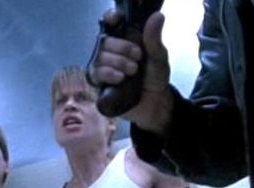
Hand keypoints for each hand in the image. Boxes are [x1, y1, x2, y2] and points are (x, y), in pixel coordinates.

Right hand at [89, 9, 172, 131]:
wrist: (156, 104)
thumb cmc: (155, 78)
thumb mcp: (158, 57)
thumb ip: (154, 39)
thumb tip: (158, 17)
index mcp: (124, 40)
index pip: (111, 23)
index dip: (111, 18)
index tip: (116, 19)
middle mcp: (111, 52)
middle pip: (104, 41)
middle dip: (121, 48)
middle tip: (138, 57)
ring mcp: (104, 68)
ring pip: (99, 57)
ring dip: (117, 62)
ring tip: (132, 71)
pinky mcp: (100, 84)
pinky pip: (95, 75)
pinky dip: (107, 74)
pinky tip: (119, 78)